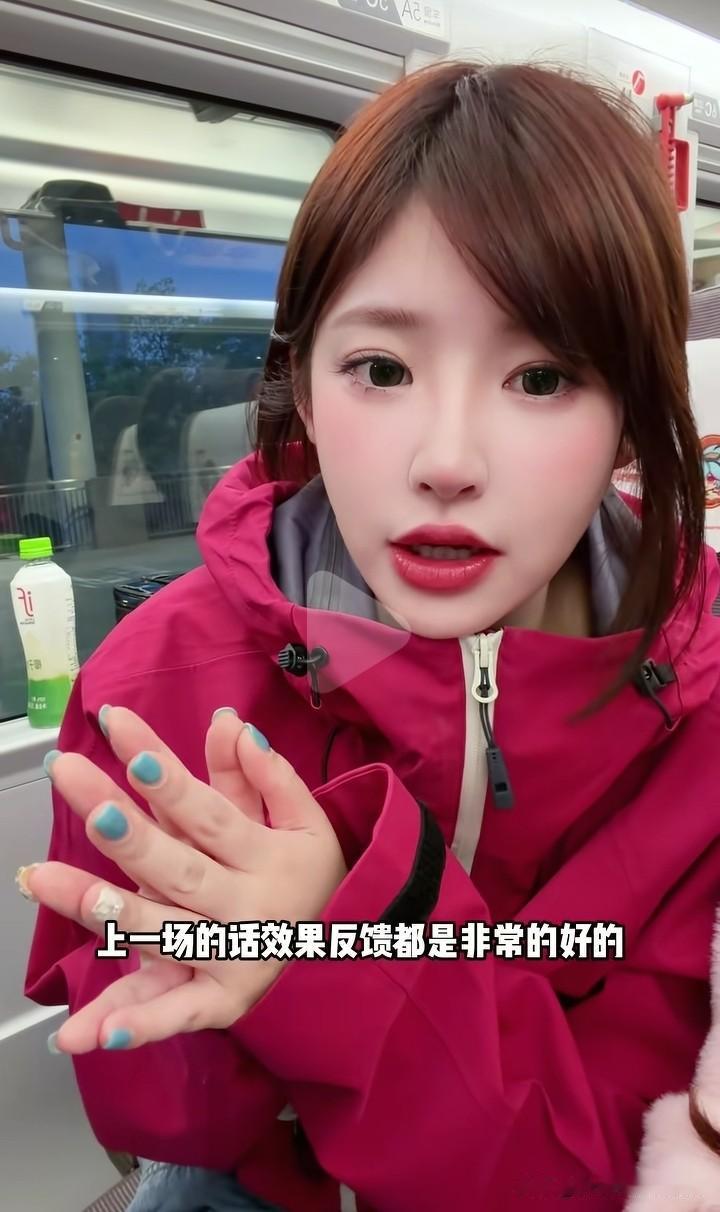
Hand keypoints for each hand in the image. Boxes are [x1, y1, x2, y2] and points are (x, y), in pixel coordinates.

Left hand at [22, 707, 346, 1052]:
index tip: (135, 755)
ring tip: (47, 883)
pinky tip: (92, 1033)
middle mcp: (244, 907)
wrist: (358, 956)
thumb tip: (229, 723)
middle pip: (176, 868)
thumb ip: (266, 774)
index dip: (174, 786)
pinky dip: (139, 1023)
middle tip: (90, 806)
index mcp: (265, 856)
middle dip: (130, 837)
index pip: (212, 815)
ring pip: (161, 932)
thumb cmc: (317, 877)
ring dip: (108, 912)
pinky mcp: (219, 1002)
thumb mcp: (306, 820)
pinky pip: (177, 1014)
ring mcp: (228, 957)